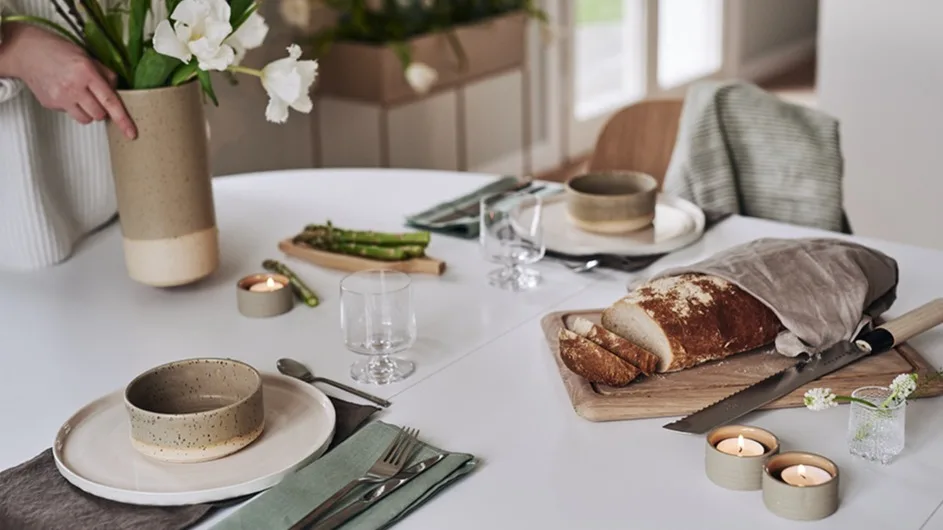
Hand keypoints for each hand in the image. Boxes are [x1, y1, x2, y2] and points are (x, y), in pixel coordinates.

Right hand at [0, 23, 136, 138]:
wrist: (27, 51)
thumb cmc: (58, 51)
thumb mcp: (87, 57)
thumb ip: (106, 75)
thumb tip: (118, 91)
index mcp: (86, 72)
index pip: (110, 101)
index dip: (123, 119)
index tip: (131, 133)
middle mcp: (73, 87)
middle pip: (99, 114)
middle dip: (102, 109)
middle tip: (95, 96)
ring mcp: (60, 97)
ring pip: (86, 119)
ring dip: (89, 111)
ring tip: (80, 95)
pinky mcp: (51, 104)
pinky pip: (70, 114)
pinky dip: (73, 107)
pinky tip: (66, 93)